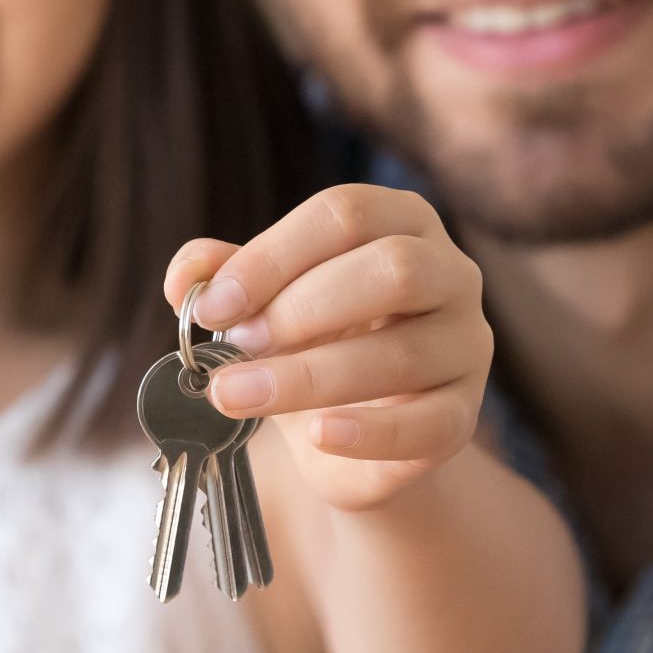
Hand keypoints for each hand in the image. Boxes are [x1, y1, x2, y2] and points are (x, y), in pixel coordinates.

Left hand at [164, 185, 491, 513]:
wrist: (352, 438)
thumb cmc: (313, 347)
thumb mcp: (265, 306)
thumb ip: (226, 280)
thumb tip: (185, 276)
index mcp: (401, 222)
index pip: (344, 214)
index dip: (272, 256)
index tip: (211, 306)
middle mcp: (451, 273)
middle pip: (392, 269)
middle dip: (299, 308)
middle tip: (238, 345)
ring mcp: (467, 345)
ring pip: (403, 351)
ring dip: (308, 376)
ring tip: (237, 396)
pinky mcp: (463, 416)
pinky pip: (429, 423)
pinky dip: (369, 431)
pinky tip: (318, 434)